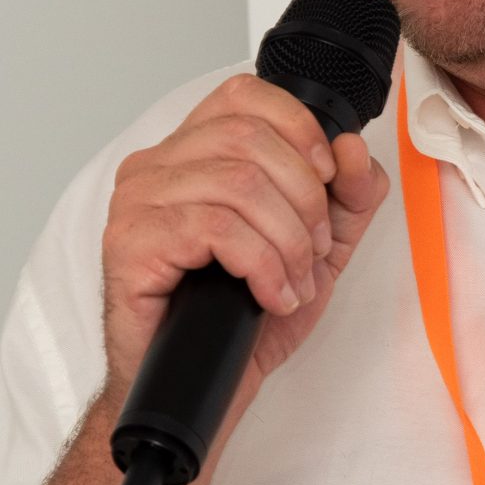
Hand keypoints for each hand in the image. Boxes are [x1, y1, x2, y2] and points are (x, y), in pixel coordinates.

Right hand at [101, 69, 390, 414]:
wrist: (201, 389)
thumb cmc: (240, 320)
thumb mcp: (316, 250)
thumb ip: (347, 197)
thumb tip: (354, 151)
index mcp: (192, 154)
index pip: (244, 95)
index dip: (300, 129)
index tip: (327, 181)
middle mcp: (156, 166)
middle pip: (249, 137)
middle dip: (304, 198)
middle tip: (312, 252)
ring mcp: (137, 201)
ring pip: (237, 184)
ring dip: (287, 241)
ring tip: (292, 284)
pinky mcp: (130, 243)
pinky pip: (215, 229)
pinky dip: (261, 265)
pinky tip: (268, 296)